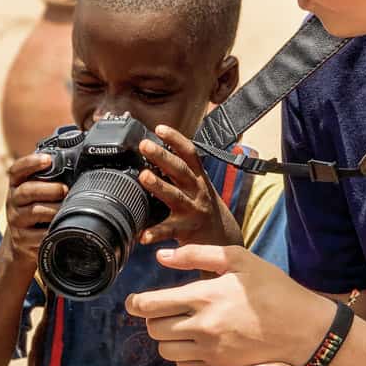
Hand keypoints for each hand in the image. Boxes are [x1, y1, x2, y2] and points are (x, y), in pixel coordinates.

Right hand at [4, 154, 66, 266]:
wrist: (24, 241)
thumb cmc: (38, 207)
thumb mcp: (39, 190)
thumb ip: (50, 177)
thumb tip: (77, 164)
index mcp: (17, 184)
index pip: (17, 170)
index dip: (31, 163)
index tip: (48, 159)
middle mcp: (13, 201)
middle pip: (26, 191)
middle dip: (48, 189)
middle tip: (65, 189)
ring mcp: (16, 220)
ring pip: (34, 212)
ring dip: (53, 209)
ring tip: (66, 208)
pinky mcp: (22, 239)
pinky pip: (38, 234)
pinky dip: (52, 230)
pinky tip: (60, 226)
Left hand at [126, 245, 334, 365]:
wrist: (303, 328)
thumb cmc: (273, 287)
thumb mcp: (239, 259)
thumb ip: (197, 254)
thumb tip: (161, 257)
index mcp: (205, 296)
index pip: (153, 305)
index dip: (136, 303)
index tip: (132, 300)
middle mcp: (203, 326)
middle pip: (154, 329)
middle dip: (150, 318)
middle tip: (160, 308)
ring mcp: (211, 351)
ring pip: (166, 351)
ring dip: (165, 337)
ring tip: (177, 323)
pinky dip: (182, 354)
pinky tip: (195, 339)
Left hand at [138, 125, 241, 247]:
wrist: (223, 237)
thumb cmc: (204, 207)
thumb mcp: (199, 184)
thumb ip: (181, 171)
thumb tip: (156, 153)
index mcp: (198, 177)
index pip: (188, 153)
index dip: (175, 139)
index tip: (159, 128)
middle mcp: (196, 191)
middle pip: (179, 170)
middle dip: (162, 156)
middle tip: (144, 145)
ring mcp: (191, 210)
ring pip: (174, 196)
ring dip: (159, 185)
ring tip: (143, 177)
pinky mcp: (185, 230)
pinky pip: (169, 230)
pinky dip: (155, 233)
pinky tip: (143, 235)